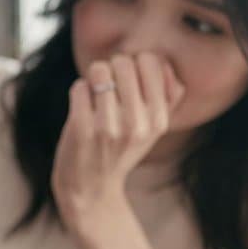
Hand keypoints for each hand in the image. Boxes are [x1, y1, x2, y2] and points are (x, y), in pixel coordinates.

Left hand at [50, 53, 184, 233]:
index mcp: (159, 120)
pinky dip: (79, 91)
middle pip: (123, 62)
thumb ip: (168, 95)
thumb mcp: (153, 128)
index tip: (129, 78)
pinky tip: (82, 106)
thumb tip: (165, 64)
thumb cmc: (121, 148)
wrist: (91, 186)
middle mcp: (137, 125)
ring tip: (95, 93)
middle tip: (107, 85)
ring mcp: (109, 128)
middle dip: (112, 67)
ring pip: (99, 69)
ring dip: (93, 78)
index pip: (152, 62)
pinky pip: (79, 86)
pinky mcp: (82, 129)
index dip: (136, 62)